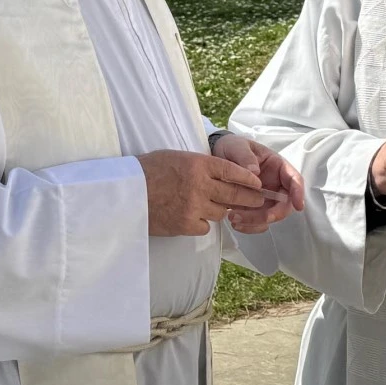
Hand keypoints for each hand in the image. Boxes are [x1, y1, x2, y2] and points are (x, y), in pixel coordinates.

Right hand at [138, 149, 264, 236]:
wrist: (126, 192)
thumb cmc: (149, 170)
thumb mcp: (177, 157)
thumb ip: (201, 166)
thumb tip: (221, 174)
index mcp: (198, 164)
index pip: (233, 171)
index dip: (248, 178)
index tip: (258, 183)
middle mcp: (200, 185)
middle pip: (235, 194)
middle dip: (250, 198)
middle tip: (259, 200)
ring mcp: (194, 206)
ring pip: (222, 212)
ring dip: (221, 210)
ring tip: (217, 207)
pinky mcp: (186, 225)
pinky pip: (206, 227)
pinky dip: (203, 223)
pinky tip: (194, 217)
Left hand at [211, 132, 306, 233]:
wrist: (217, 156)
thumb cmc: (233, 147)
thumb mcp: (238, 146)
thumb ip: (245, 157)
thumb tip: (255, 172)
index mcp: (278, 167)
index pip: (294, 180)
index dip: (298, 193)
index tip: (298, 205)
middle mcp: (275, 185)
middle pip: (284, 204)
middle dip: (272, 214)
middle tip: (257, 217)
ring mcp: (265, 199)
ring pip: (270, 216)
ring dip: (256, 222)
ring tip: (234, 218)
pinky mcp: (253, 208)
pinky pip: (257, 222)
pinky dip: (248, 226)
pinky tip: (234, 222)